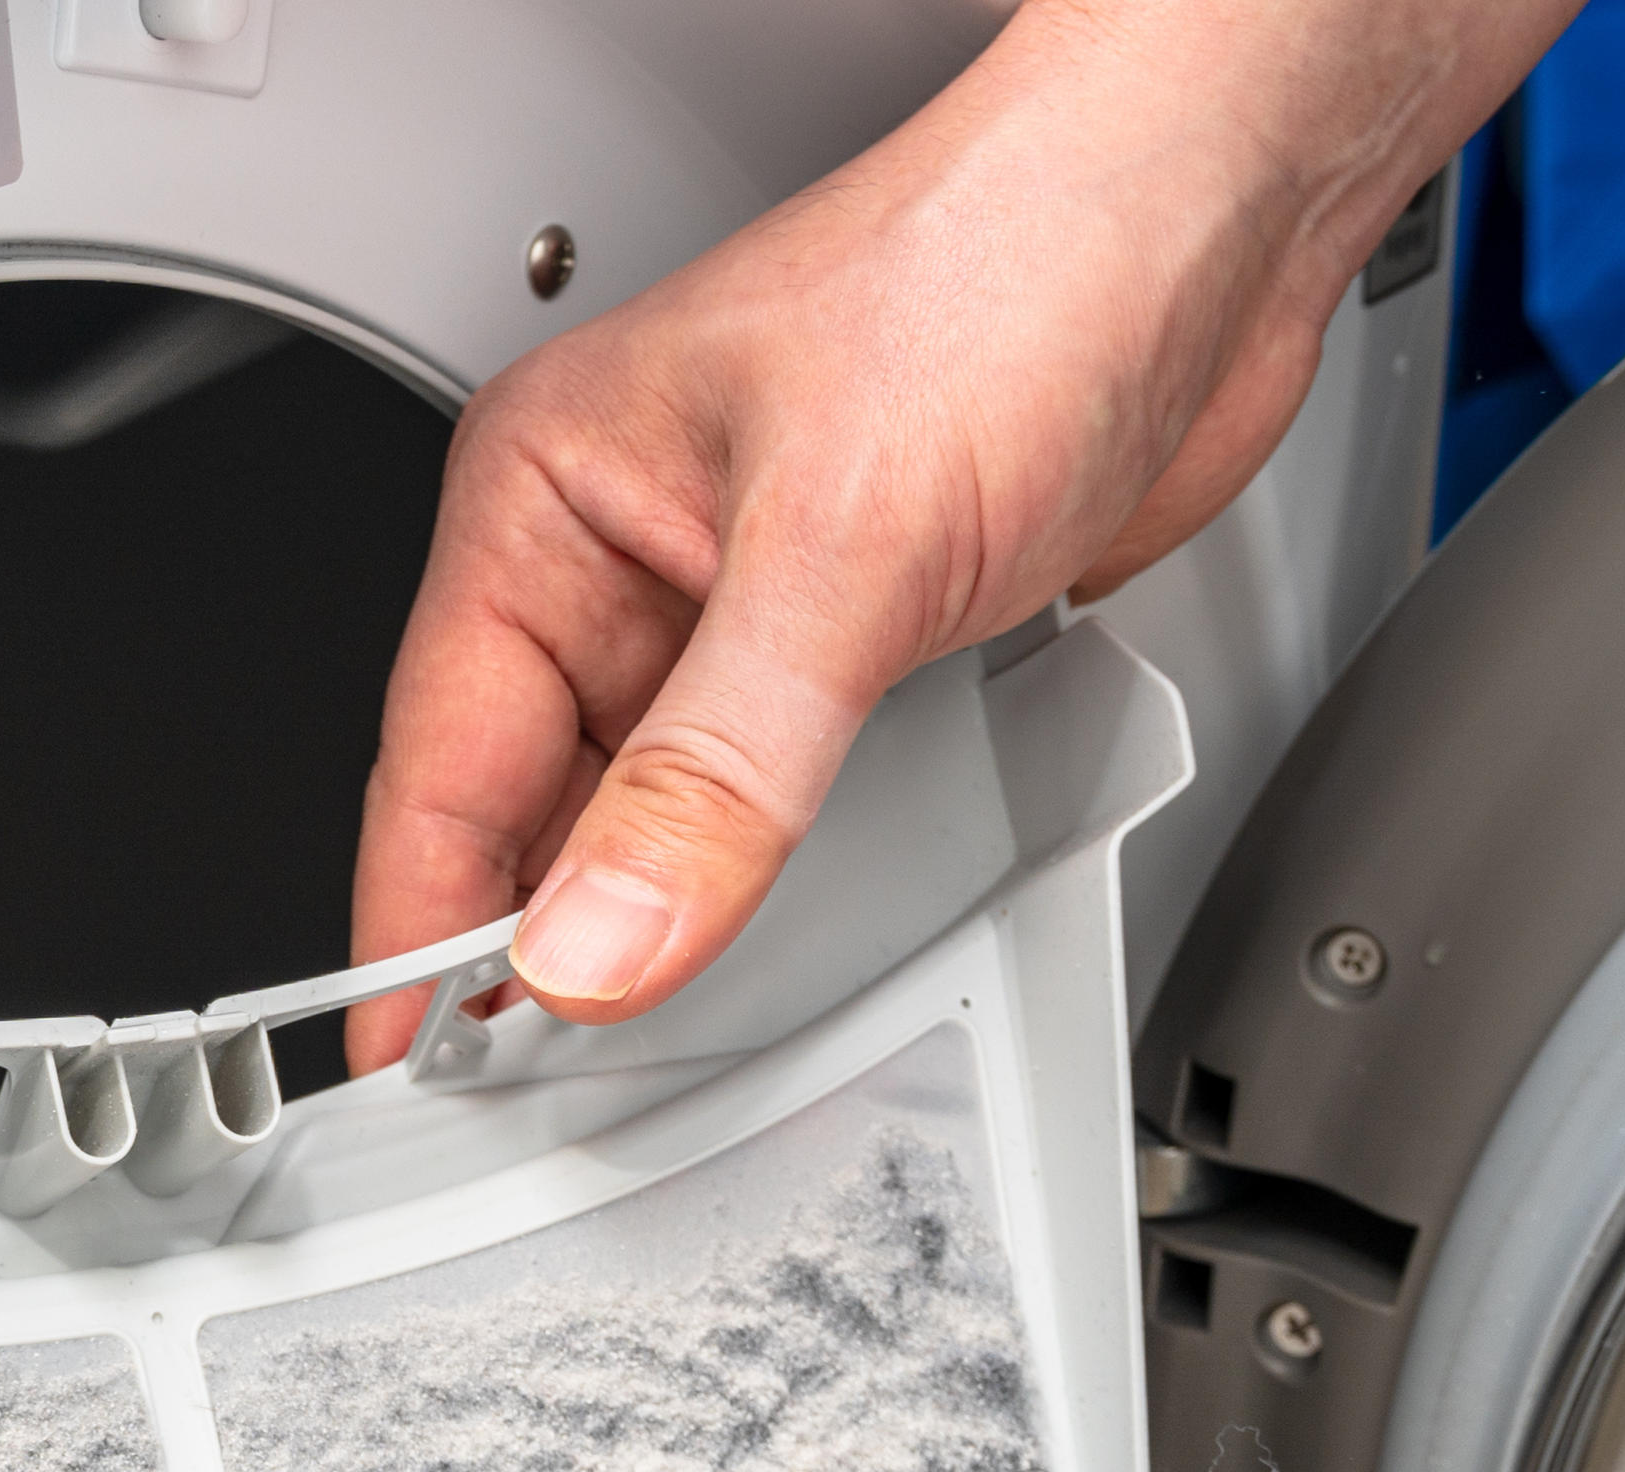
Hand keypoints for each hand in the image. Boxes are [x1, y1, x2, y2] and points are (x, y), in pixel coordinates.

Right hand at [346, 0, 1565, 1070]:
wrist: (1211, 213)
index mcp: (547, 495)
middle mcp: (621, 554)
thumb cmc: (1012, 265)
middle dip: (537, 954)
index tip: (414, 1073)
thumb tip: (602, 940)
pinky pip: (756, 810)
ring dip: (653, 927)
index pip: (436, 761)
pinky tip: (769, 955)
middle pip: (527, 814)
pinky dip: (756, 892)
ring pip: (643, 825)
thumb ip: (715, 775)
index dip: (418, 932)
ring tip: (654, 1045)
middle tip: (544, 1105)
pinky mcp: (840, 648)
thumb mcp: (842, 550)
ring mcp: (730, 608)